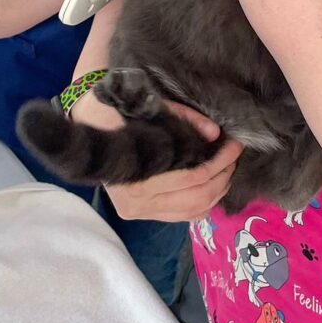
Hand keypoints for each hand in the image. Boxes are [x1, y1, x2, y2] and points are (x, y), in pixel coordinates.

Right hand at [71, 92, 242, 221]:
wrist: (86, 120)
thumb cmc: (117, 109)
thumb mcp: (149, 106)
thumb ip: (183, 119)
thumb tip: (214, 133)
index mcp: (136, 178)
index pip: (191, 177)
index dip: (220, 161)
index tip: (235, 142)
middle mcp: (136, 203)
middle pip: (196, 198)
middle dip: (223, 176)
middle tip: (235, 153)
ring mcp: (137, 212)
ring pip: (191, 212)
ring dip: (216, 191)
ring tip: (228, 167)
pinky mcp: (141, 214)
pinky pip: (181, 216)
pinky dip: (202, 204)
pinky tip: (211, 184)